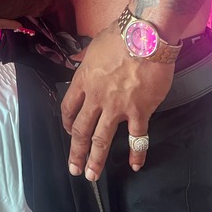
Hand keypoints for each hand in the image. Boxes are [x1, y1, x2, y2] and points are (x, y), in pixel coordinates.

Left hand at [60, 21, 173, 180]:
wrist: (145, 37)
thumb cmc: (120, 36)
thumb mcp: (94, 45)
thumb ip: (86, 57)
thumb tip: (79, 57)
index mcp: (84, 80)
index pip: (69, 106)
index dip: (66, 121)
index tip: (67, 131)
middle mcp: (97, 97)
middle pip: (81, 129)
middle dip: (76, 151)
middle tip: (74, 167)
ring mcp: (117, 107)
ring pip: (102, 139)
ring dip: (95, 159)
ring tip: (91, 175)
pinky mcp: (139, 111)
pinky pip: (137, 138)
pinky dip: (136, 153)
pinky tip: (135, 164)